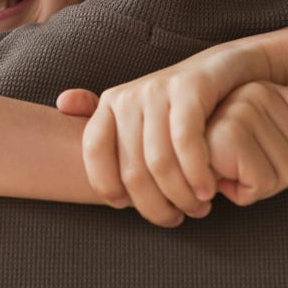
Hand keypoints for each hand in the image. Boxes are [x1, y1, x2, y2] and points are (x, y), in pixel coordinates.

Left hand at [59, 71, 287, 226]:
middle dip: (154, 205)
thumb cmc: (179, 105)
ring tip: (198, 208)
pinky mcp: (189, 88)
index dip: (107, 186)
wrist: (225, 69)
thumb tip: (61, 103)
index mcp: (110, 105)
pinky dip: (197, 173)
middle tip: (177, 218)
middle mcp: (129, 96)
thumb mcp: (140, 114)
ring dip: (180, 195)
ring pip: (159, 162)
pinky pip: (186, 142)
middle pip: (131, 169)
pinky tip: (208, 190)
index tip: (129, 207)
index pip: (94, 153)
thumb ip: (106, 121)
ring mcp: (157, 90)